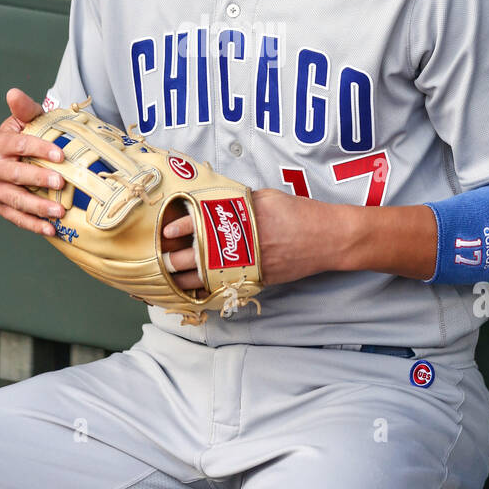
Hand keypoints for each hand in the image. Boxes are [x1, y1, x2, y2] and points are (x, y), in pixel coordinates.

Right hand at [0, 88, 66, 235]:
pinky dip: (32, 225)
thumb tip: (13, 93)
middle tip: (61, 182)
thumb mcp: (30, 120)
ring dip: (37, 207)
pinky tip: (50, 229)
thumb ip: (25, 108)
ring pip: (14, 199)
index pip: (19, 145)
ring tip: (59, 212)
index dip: (39, 150)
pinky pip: (15, 217)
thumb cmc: (31, 136)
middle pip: (15, 174)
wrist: (23, 157)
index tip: (61, 155)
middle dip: (38, 179)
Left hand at [161, 188, 345, 293]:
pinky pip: (228, 286)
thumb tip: (215, 203)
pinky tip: (196, 290)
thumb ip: (239, 202)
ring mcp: (252, 265)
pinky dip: (210, 288)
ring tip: (171, 278)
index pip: (202, 224)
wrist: (327, 238)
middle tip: (161, 260)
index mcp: (243, 219)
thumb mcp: (267, 198)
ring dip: (188, 279)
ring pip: (211, 277)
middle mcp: (245, 244)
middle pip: (201, 256)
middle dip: (177, 261)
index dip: (181, 229)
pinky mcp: (259, 279)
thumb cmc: (298, 213)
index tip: (167, 233)